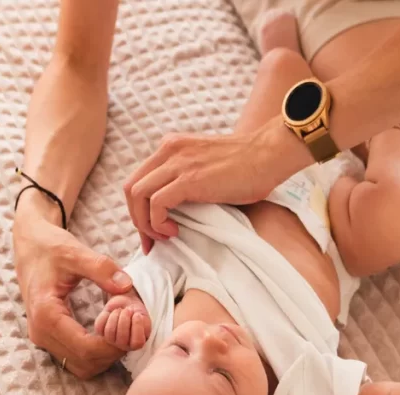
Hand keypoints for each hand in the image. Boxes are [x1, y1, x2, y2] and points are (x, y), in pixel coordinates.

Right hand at [13, 195, 132, 378]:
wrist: (30, 245)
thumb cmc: (50, 247)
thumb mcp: (75, 252)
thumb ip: (102, 268)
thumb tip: (126, 285)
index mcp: (46, 315)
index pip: (86, 349)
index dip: (114, 345)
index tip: (131, 326)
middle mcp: (41, 333)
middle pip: (85, 363)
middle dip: (113, 351)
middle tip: (131, 329)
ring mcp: (42, 338)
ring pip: (81, 366)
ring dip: (105, 356)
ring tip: (121, 330)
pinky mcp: (48, 338)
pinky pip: (76, 358)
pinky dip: (96, 353)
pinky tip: (108, 332)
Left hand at [94, 293, 150, 350]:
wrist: (126, 306)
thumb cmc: (136, 313)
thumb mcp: (144, 318)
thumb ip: (143, 322)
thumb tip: (136, 319)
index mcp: (136, 343)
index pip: (137, 342)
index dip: (137, 326)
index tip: (137, 314)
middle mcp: (123, 345)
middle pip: (122, 336)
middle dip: (125, 318)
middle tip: (128, 310)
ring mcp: (111, 340)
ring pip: (110, 331)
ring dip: (115, 316)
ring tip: (120, 310)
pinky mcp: (100, 332)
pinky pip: (99, 325)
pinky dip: (105, 315)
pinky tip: (111, 312)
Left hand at [123, 118, 310, 253]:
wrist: (269, 156)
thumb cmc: (248, 168)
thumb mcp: (206, 168)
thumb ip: (187, 181)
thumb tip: (175, 213)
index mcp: (171, 148)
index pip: (139, 180)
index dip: (138, 210)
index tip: (152, 234)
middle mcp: (168, 151)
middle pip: (130, 188)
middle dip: (136, 219)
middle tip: (151, 242)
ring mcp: (177, 163)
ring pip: (136, 195)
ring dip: (144, 223)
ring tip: (165, 236)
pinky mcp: (187, 179)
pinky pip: (155, 203)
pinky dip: (157, 222)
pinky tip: (174, 231)